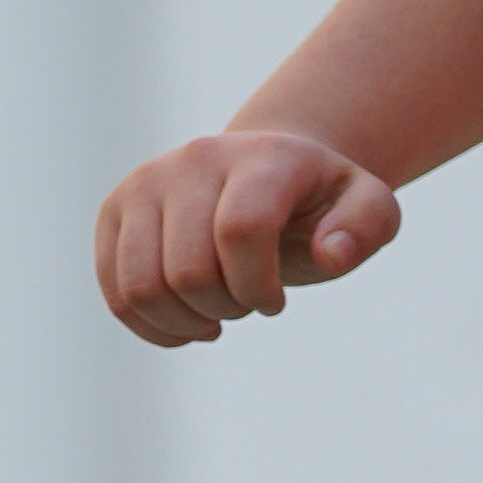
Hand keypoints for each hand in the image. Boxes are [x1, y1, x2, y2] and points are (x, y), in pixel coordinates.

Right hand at [97, 129, 403, 345]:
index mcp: (262, 155)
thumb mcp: (366, 208)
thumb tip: (332, 253)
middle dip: (223, 308)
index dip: (257, 287)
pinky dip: (152, 326)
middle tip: (247, 303)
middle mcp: (195, 159)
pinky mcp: (115, 210)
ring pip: (141, 288)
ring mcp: (146, 182)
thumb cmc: (316, 204)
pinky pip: (116, 293)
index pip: (241, 230)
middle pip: (187, 269)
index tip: (276, 301)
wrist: (262, 172)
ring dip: (185, 322)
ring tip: (215, 313)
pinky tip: (186, 323)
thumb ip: (367, 226)